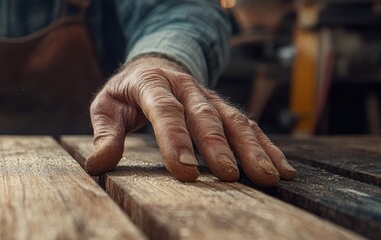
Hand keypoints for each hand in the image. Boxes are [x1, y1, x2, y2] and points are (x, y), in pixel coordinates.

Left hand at [86, 56, 295, 186]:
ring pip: (233, 120)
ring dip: (251, 149)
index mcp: (152, 82)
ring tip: (265, 176)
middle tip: (228, 175)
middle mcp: (186, 86)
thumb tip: (98, 163)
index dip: (174, 140)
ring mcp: (209, 96)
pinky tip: (281, 169)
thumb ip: (104, 134)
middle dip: (217, 146)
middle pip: (204, 116)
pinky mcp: (225, 109)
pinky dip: (267, 147)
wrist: (155, 65)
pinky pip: (249, 126)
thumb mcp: (106, 106)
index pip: (165, 110)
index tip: (184, 171)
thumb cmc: (126, 93)